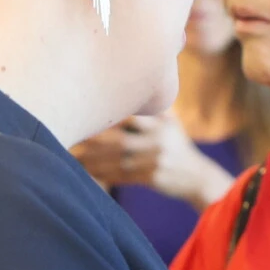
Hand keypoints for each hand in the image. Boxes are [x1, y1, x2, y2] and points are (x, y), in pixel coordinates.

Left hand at [69, 114, 236, 208]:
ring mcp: (157, 160)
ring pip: (118, 160)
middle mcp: (159, 140)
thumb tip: (116, 90)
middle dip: (93, 139)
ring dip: (93, 159)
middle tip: (70, 135)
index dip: (106, 115)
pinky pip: (123, 176)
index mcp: (162, 122)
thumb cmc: (177, 146)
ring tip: (73, 156)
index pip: (131, 116)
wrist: (198, 177)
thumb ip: (149, 110)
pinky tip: (87, 172)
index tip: (82, 111)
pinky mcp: (154, 178)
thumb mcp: (170, 124)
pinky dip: (104, 174)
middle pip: (120, 139)